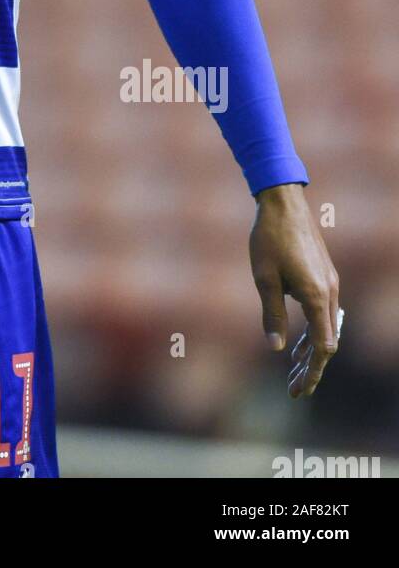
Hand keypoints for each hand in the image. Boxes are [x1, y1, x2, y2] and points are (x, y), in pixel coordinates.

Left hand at [250, 182, 340, 397]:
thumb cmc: (268, 238)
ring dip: (311, 352)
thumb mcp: (264, 278)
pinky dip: (313, 331)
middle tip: (293, 390)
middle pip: (327, 342)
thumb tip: (275, 347)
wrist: (282, 202)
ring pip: (326, 328)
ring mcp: (329, 283)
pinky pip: (323, 312)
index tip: (298, 390)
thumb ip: (272, 313)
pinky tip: (298, 344)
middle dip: (311, 368)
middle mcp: (329, 291)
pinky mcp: (323, 275)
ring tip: (293, 372)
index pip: (323, 347)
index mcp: (316, 295)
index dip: (312, 372)